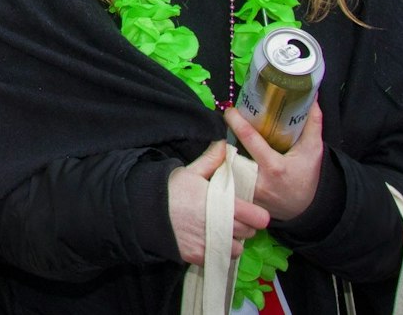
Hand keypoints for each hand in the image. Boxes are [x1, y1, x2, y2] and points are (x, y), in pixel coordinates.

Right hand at [168, 141, 270, 265]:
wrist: (144, 210)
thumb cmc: (170, 189)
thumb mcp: (191, 172)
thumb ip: (212, 160)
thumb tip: (223, 144)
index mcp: (225, 205)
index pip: (258, 218)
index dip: (256, 215)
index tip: (249, 212)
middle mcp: (222, 227)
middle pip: (249, 233)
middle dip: (244, 226)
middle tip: (232, 218)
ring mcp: (210, 244)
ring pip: (236, 249)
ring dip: (232, 242)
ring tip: (221, 232)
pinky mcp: (199, 257)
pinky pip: (219, 259)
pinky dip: (217, 252)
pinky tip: (208, 241)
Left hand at [225, 104, 324, 221]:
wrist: (305, 208)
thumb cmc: (308, 176)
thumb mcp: (314, 150)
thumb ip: (313, 123)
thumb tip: (312, 97)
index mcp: (274, 166)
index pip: (250, 139)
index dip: (237, 122)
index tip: (230, 110)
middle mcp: (258, 180)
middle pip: (232, 153)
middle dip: (225, 138)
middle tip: (224, 126)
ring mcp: (248, 192)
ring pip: (227, 167)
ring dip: (223, 154)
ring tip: (223, 142)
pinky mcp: (243, 199)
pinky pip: (228, 180)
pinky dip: (225, 169)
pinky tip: (225, 160)